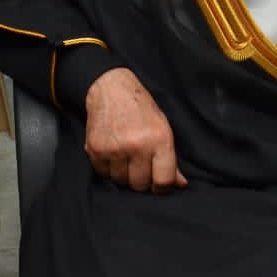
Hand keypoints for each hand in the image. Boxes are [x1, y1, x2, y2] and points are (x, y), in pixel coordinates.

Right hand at [83, 68, 186, 193]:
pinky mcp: (96, 150)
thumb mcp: (163, 129)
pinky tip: (113, 154)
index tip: (159, 184)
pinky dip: (109, 169)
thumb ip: (171, 159)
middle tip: (141, 166)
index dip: (162, 187)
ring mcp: (114, 149)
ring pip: (121, 182)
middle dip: (142, 180)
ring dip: (124, 175)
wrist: (111, 88)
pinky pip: (104, 174)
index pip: (163, 181)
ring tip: (126, 158)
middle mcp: (137, 146)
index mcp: (159, 140)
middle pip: (140, 185)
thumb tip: (180, 185)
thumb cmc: (141, 109)